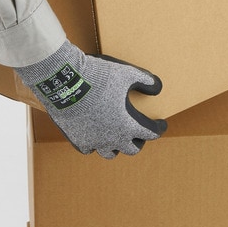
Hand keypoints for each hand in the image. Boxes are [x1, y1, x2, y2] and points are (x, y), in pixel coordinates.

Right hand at [14, 40, 166, 158]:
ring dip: (116, 146)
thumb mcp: (127, 73)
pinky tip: (94, 135)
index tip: (161, 124)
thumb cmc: (99, 76)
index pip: (151, 134)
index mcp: (128, 125)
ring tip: (116, 136)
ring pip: (109, 153)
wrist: (66, 80)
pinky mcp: (77, 140)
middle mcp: (113, 138)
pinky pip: (89, 149)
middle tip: (138, 132)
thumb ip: (146, 81)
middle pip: (132, 149)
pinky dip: (94, 144)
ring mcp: (94, 142)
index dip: (159, 128)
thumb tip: (158, 88)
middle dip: (138, 141)